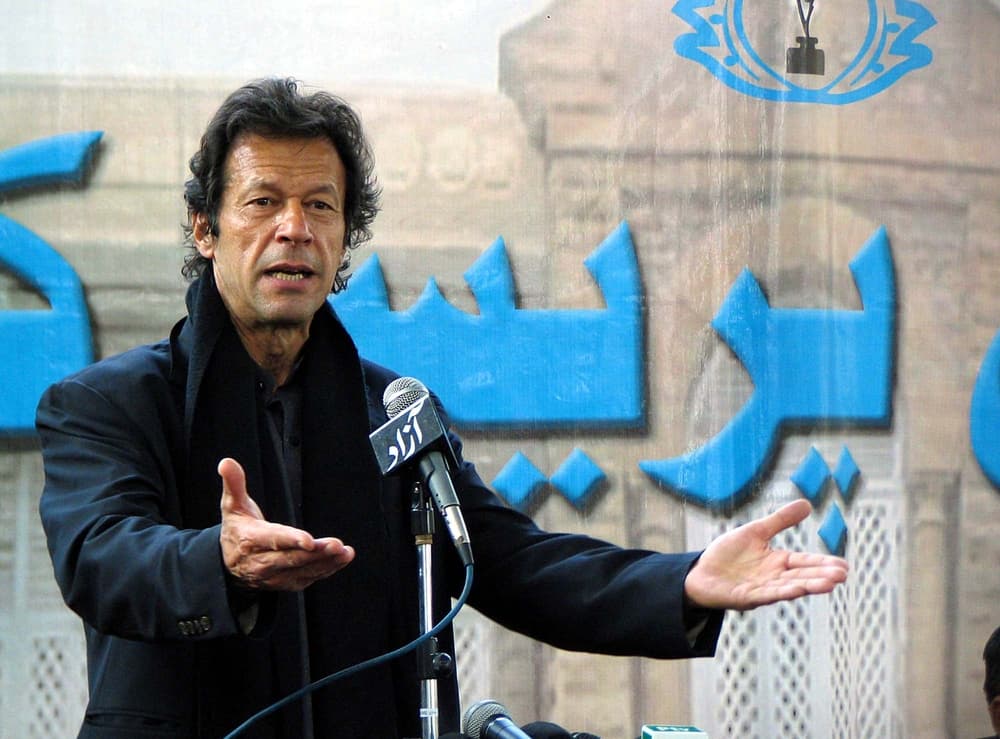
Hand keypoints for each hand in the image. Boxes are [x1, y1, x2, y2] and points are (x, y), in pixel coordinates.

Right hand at [218, 457, 354, 590]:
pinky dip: (328, 569)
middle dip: (316, 553)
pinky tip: (342, 559)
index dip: (291, 540)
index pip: (273, 539)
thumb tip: (226, 463)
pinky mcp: (287, 582)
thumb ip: (234, 484)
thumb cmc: (237, 530)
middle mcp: (262, 562)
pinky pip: (310, 577)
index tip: (309, 540)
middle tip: (336, 545)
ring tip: (345, 552)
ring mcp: (275, 575)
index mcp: (250, 540)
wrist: (228, 566)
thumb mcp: (232, 506)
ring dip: (327, 562)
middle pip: (292, 558)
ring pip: (303, 569)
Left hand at [683, 499, 847, 610]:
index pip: (804, 562)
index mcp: (777, 562)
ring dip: (808, 586)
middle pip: (801, 576)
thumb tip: (807, 504)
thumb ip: (780, 520)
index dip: (822, 564)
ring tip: (829, 584)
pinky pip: (765, 595)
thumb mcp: (755, 532)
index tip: (844, 566)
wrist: (700, 572)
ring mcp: (760, 589)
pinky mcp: (745, 597)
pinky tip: (797, 589)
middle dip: (821, 576)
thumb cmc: (728, 554)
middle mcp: (773, 577)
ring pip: (788, 587)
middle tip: (842, 576)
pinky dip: (781, 592)